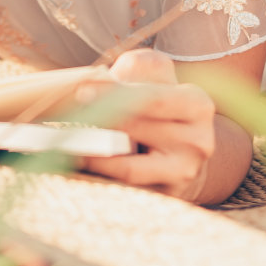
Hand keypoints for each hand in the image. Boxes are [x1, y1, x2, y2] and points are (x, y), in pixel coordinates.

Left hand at [77, 49, 217, 199]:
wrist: (178, 151)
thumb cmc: (156, 107)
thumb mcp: (153, 76)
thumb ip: (136, 68)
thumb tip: (100, 81)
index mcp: (197, 104)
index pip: (151, 98)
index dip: (114, 94)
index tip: (82, 91)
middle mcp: (199, 140)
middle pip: (137, 130)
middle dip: (99, 122)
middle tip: (66, 116)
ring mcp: (185, 172)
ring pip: (130, 165)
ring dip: (94, 154)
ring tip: (67, 143)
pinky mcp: (169, 196)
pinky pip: (127, 186)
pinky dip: (101, 175)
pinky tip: (81, 162)